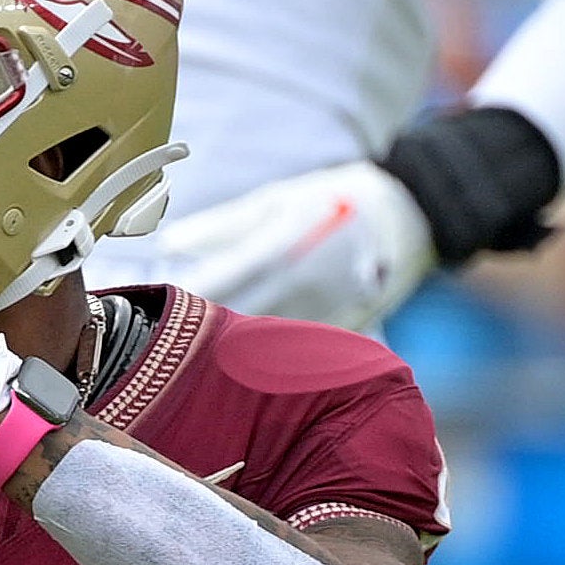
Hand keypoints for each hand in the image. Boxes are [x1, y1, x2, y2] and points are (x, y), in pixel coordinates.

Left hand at [150, 160, 432, 331]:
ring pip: (262, 342)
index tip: (150, 307)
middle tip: (162, 339)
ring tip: (196, 358)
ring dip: (229, 351)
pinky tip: (245, 366)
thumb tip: (169, 246)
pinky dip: (268, 358)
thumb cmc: (331, 198)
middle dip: (197, 330)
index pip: (216, 282)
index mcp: (279, 249)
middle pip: (233, 320)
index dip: (181, 296)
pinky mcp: (342, 329)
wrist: (414, 211)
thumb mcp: (276, 200)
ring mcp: (323, 311)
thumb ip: (221, 227)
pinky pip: (296, 351)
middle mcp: (298, 286)